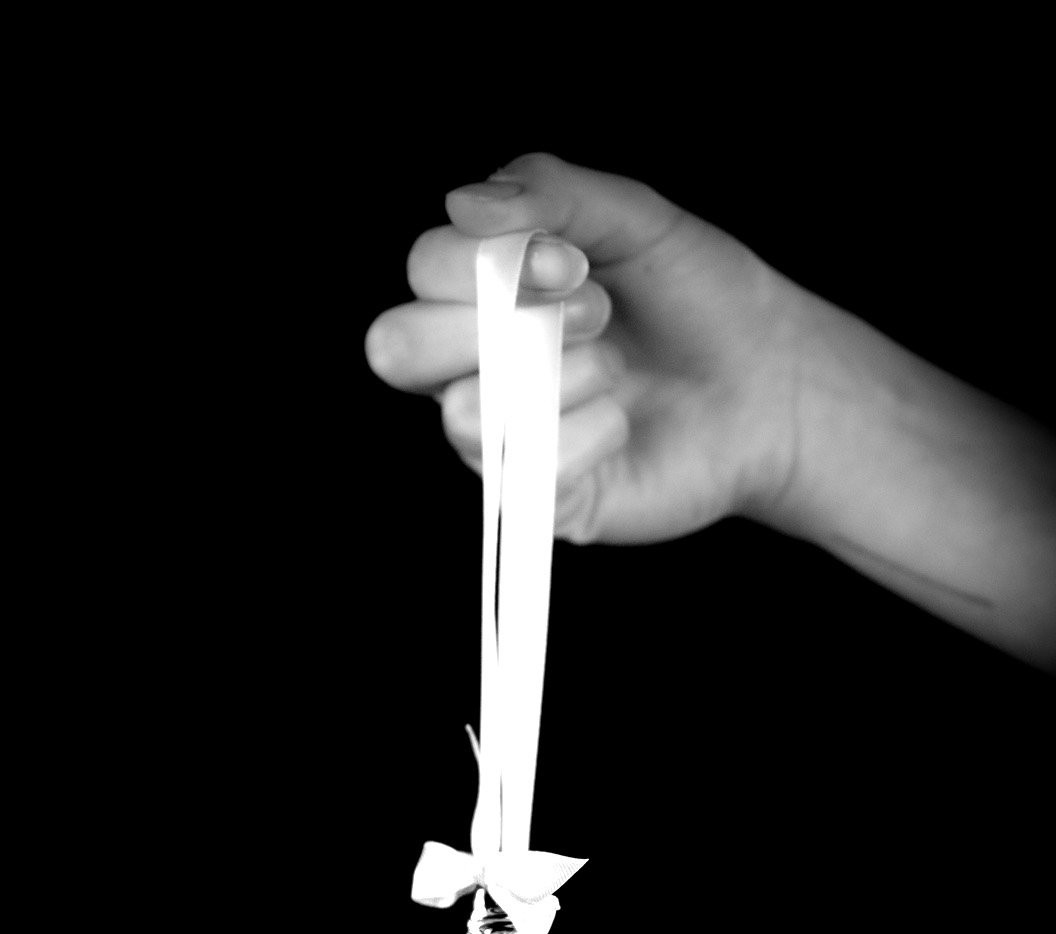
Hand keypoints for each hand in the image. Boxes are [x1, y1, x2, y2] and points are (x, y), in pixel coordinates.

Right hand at [365, 152, 802, 544]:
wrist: (775, 385)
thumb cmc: (702, 300)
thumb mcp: (636, 221)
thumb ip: (554, 193)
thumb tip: (464, 200)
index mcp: (488, 292)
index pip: (423, 269)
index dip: (483, 261)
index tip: (574, 260)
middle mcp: (478, 365)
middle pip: (397, 347)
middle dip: (488, 324)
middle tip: (592, 314)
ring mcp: (503, 437)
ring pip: (460, 412)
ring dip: (550, 379)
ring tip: (616, 370)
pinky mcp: (539, 500)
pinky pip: (521, 473)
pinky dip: (584, 436)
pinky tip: (623, 424)